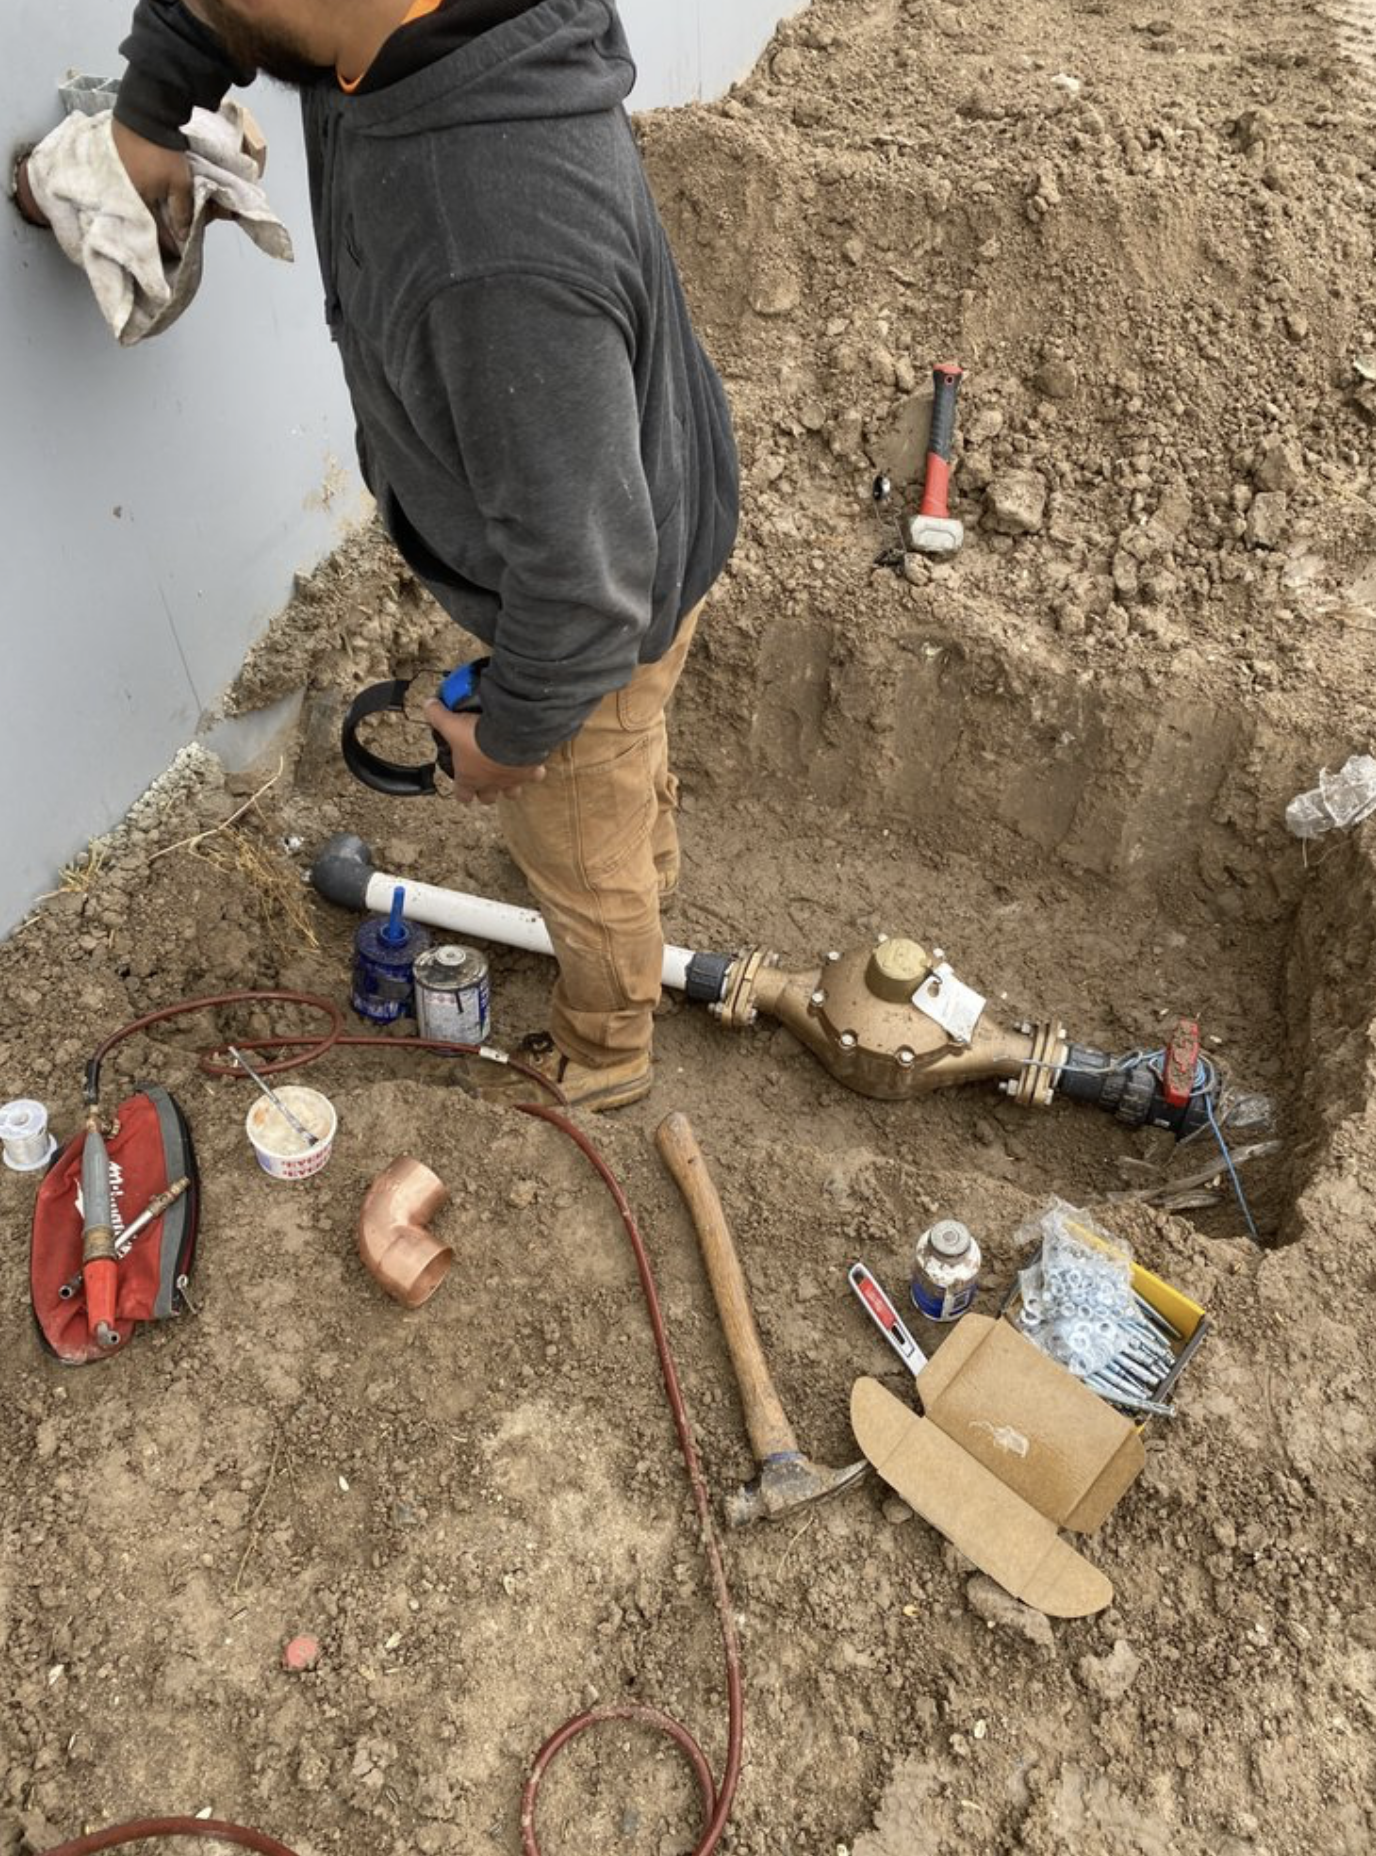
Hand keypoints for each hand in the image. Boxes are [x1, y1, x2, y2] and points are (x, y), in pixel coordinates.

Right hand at [112, 119, 193, 254]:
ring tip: (157, 221)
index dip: (167, 244)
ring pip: (134, 205)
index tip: (177, 252)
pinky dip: (138, 197)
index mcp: (138, 203)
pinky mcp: (114, 165)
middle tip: (167, 240)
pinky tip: (146, 199)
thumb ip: (181, 211)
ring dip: (146, 214)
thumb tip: (183, 235)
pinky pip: (128, 189)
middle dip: (155, 232)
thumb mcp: (179, 183)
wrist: (144, 115)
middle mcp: (122, 195)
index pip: (154, 233)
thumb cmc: (162, 152)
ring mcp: (116, 179)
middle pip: (141, 220)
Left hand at [423, 703, 546, 805]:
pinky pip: (535, 775)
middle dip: (486, 791)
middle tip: (485, 778)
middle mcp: (491, 784)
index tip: (463, 787)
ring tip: (508, 772)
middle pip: (488, 798)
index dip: (462, 792)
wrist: (510, 734)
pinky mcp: (530, 771)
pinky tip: (533, 760)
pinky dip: (534, 770)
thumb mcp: (452, 723)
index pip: (463, 794)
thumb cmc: (479, 736)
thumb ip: (438, 715)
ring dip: (510, 785)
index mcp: (469, 777)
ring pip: (513, 793)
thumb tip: (429, 705)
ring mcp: (511, 780)